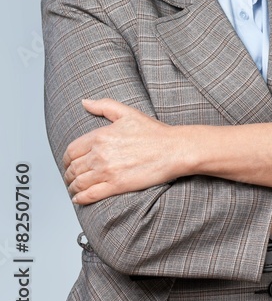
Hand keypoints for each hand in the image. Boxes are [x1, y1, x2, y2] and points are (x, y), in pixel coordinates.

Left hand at [63, 98, 178, 204]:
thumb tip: (84, 102)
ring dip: (73, 187)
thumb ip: (104, 106)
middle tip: (71, 177)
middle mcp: (100, 154)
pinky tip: (79, 198)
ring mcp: (107, 171)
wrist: (175, 149)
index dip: (67, 159)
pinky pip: (90, 195)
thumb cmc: (155, 132)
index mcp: (100, 136)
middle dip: (69, 174)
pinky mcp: (116, 185)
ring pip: (79, 182)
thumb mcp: (128, 113)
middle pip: (73, 168)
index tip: (70, 163)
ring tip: (75, 189)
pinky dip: (80, 198)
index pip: (71, 151)